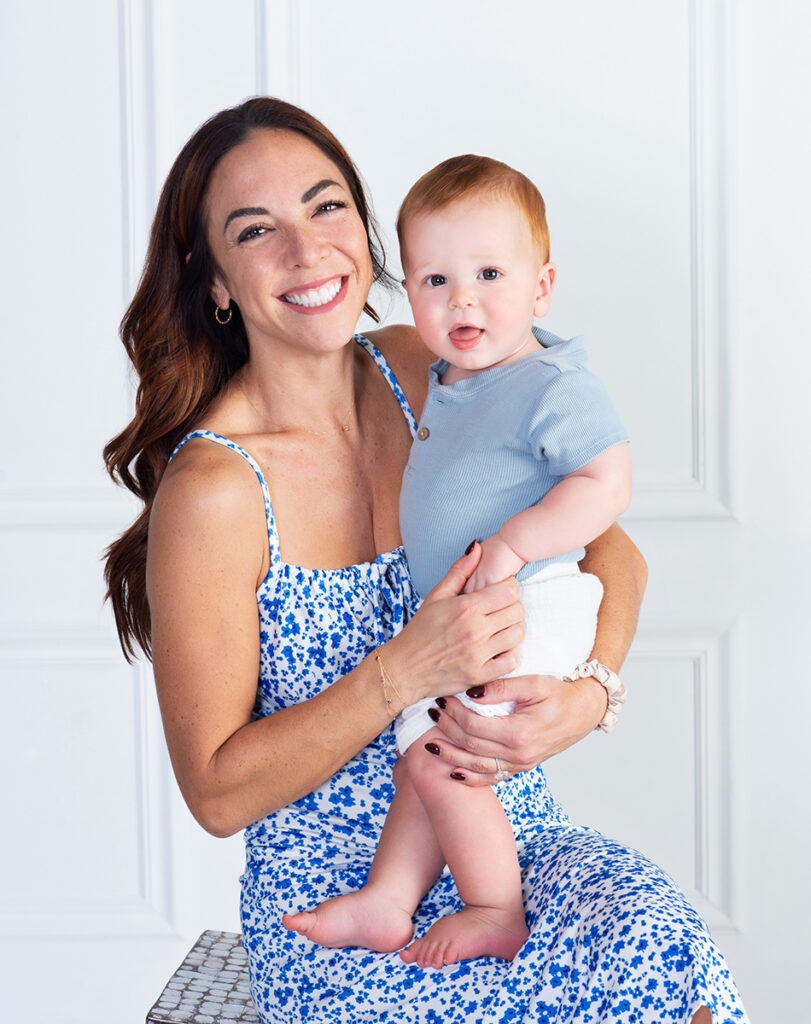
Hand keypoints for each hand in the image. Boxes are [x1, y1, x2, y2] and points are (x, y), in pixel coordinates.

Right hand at [382, 545, 524, 704]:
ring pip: (517, 634)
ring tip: (499, 628)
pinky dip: (509, 653)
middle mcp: (475, 630)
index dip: (509, 587)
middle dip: (512, 607)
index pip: (509, 590)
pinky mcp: (480, 675)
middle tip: (500, 610)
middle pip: (517, 611)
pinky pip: (512, 660)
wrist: (404, 668)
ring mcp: (479, 654)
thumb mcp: (436, 596)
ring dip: (512, 628)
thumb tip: (477, 546)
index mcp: (465, 607)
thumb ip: (460, 571)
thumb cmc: (419, 630)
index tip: (500, 591)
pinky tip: (497, 648)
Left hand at [423, 671, 608, 785]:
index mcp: (519, 733)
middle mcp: (518, 755)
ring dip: (451, 757)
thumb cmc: (560, 693)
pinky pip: (492, 779)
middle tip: (431, 713)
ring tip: (430, 744)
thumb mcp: (534, 683)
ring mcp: (520, 765)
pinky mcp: (522, 769)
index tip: (441, 698)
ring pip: (477, 767)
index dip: (453, 713)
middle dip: (446, 730)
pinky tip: (452, 772)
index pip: (474, 726)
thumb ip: (502, 687)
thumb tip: (471, 693)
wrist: (584, 712)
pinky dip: (470, 778)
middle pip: (470, 746)